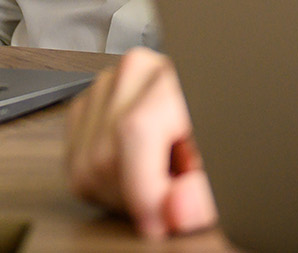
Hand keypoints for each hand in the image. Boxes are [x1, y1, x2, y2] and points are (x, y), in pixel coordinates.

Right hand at [66, 47, 217, 238]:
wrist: (205, 117)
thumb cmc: (214, 137)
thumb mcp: (222, 166)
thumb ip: (202, 192)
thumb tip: (176, 209)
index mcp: (168, 78)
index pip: (134, 132)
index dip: (143, 188)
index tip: (160, 223)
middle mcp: (129, 75)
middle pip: (104, 157)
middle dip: (134, 196)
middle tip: (170, 198)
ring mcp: (101, 89)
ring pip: (84, 166)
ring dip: (118, 193)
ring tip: (157, 182)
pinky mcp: (84, 109)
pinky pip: (75, 165)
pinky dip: (103, 183)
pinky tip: (135, 175)